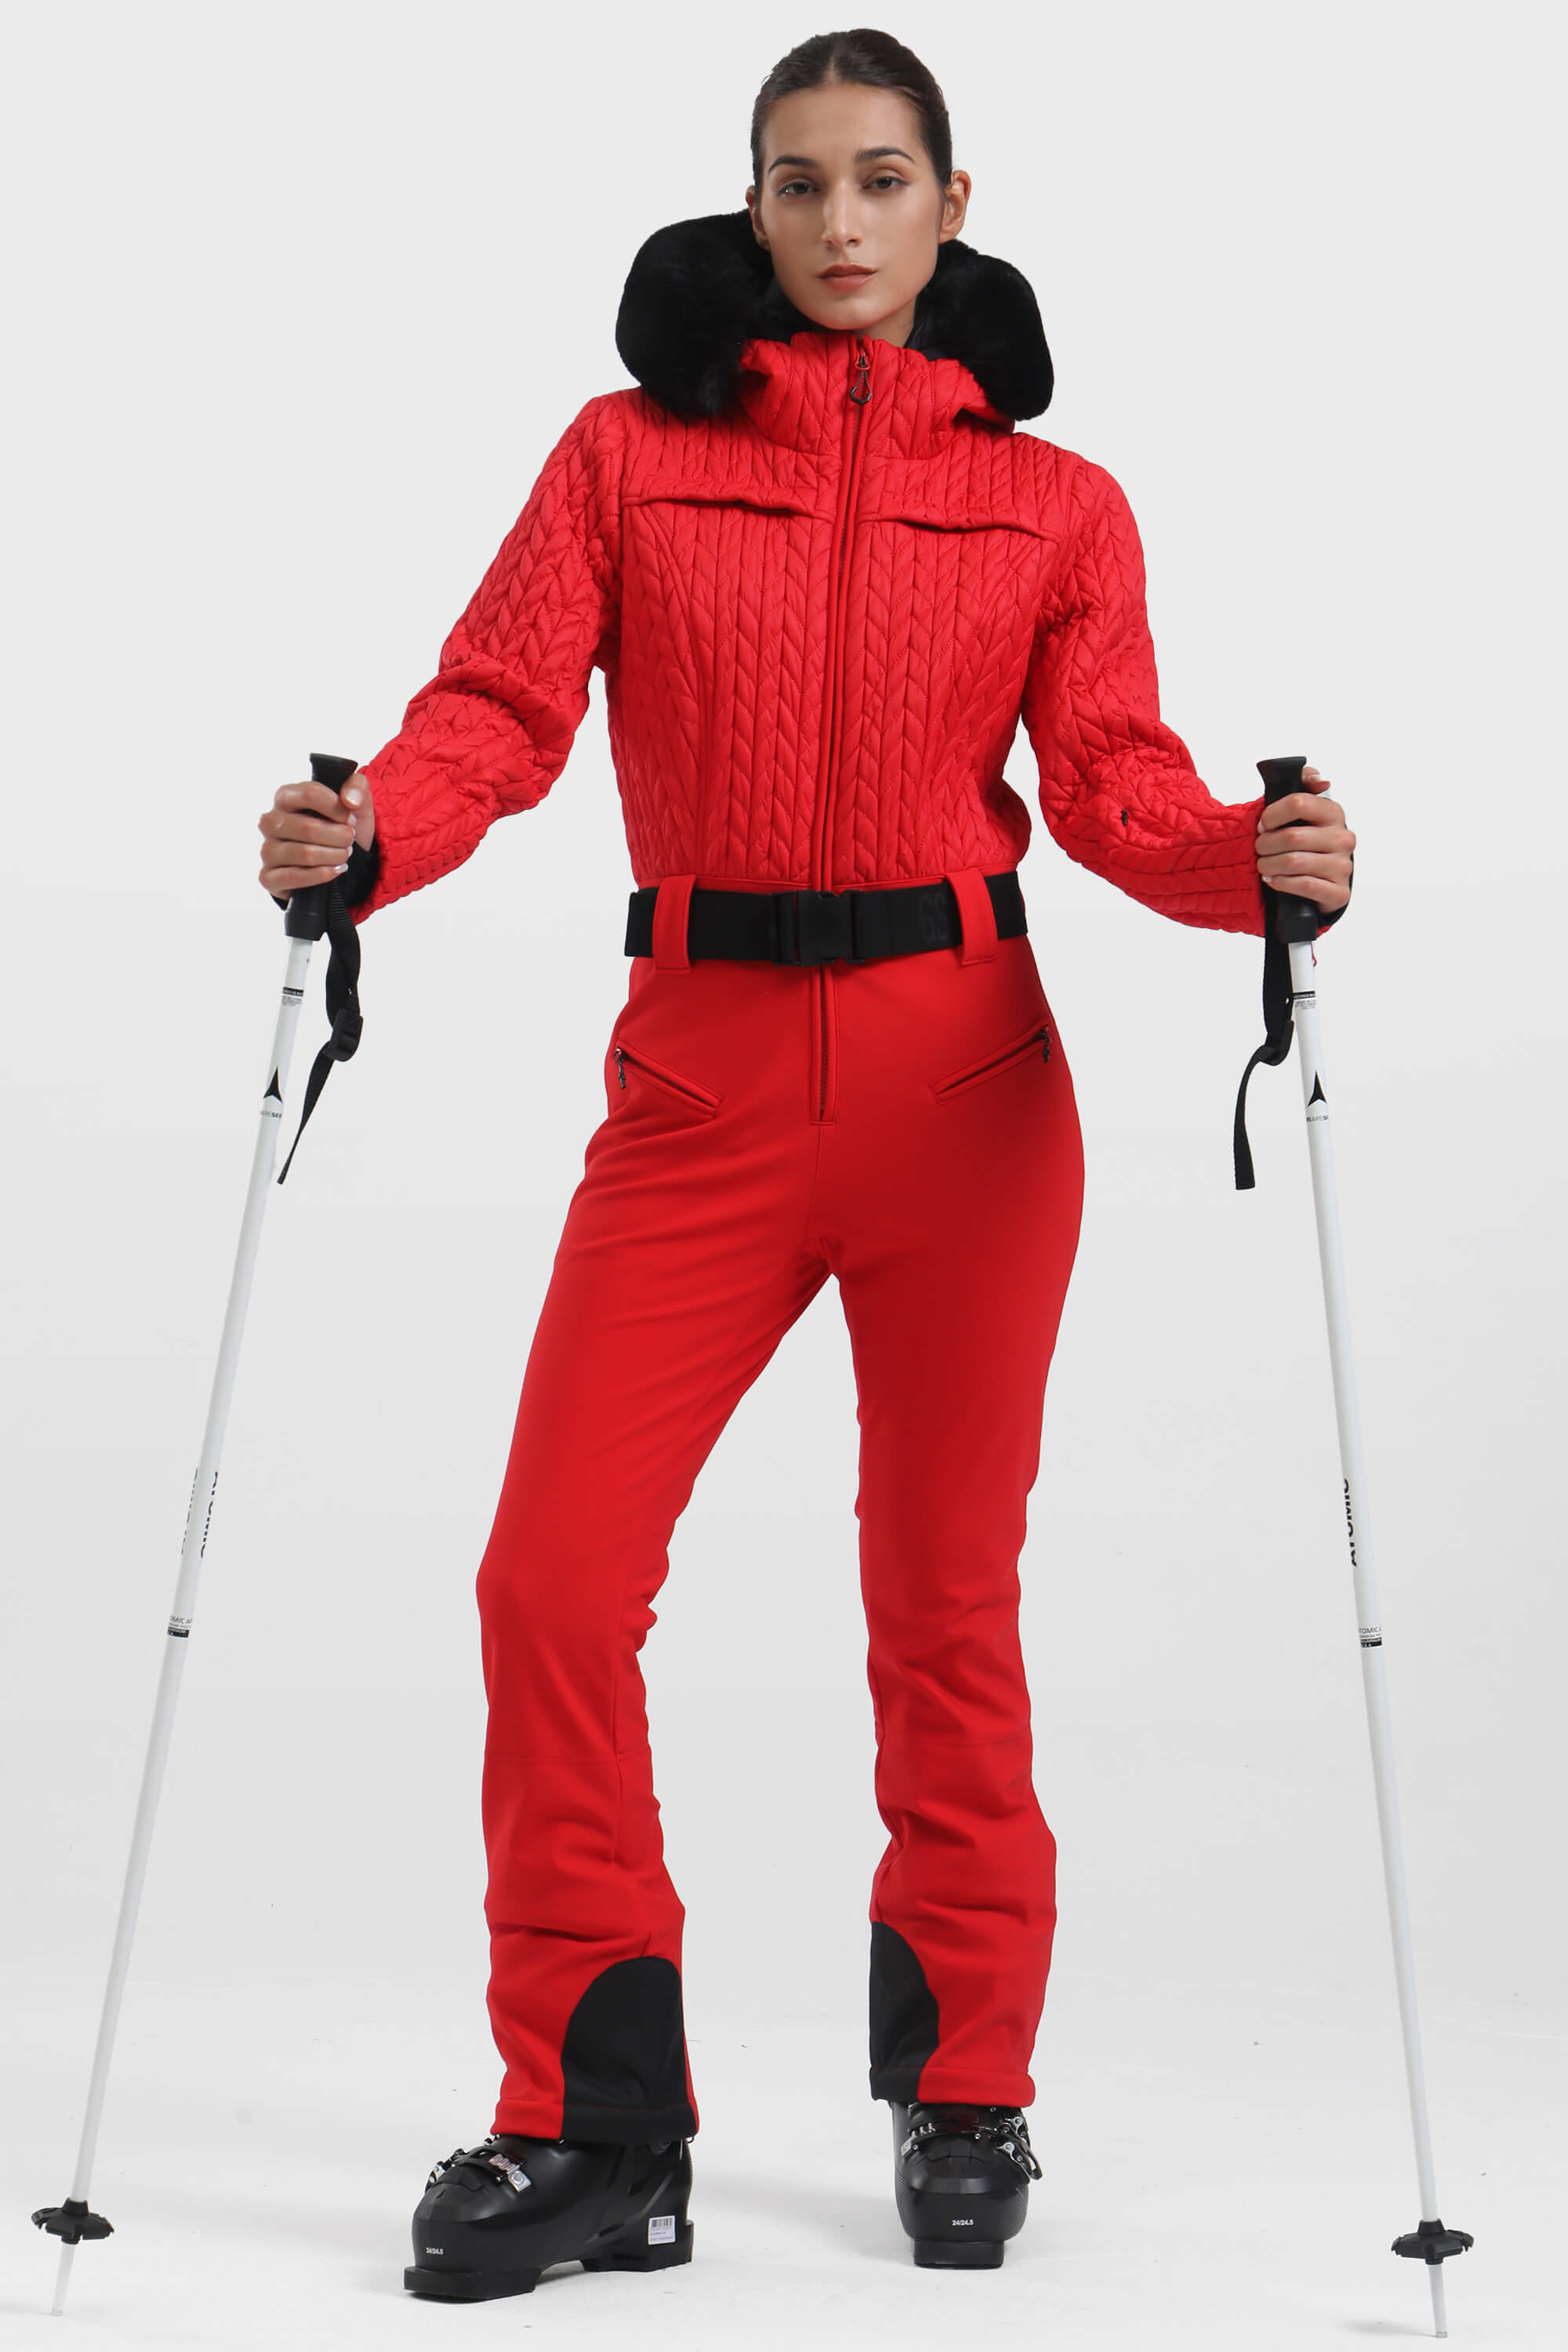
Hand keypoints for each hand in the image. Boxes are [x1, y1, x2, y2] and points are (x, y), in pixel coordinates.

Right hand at [258, 771, 374, 903]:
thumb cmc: (341, 828)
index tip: (351, 820)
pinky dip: (322, 875)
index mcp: (285, 796)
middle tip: (350, 841)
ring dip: (334, 856)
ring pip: (305, 854)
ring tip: (344, 855)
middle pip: (310, 828)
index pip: (311, 794)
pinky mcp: (269, 876)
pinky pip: (294, 877)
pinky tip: (335, 870)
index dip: (339, 809)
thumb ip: (357, 787)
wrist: (340, 864)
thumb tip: (349, 800)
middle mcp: (270, 821)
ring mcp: (267, 849)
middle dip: (340, 837)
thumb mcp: (356, 802)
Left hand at [1255, 765, 1354, 910]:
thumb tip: (1317, 778)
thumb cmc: (1304, 845)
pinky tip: (1273, 880)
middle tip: (1259, 849)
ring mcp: (1343, 866)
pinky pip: (1304, 885)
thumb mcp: (1301, 815)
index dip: (1272, 814)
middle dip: (1266, 844)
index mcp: (1334, 813)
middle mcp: (1343, 838)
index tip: (1262, 824)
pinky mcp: (1338, 892)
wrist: (1320, 883)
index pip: (1298, 803)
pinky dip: (1281, 883)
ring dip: (1269, 865)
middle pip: (1293, 836)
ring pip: (1294, 862)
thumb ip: (1304, 788)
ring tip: (1263, 865)